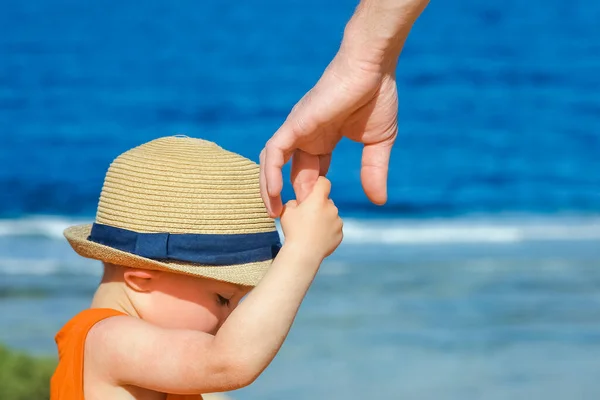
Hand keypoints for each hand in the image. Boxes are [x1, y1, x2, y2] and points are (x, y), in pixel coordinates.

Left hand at [260, 48, 398, 216]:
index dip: (310, 193)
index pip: (311, 172)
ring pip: (273, 163)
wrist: (373, 69)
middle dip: (291, 197)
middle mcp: (307, 136)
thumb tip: (379, 201)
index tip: (314, 215)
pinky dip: (271, 173)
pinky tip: (275, 194)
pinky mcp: (295, 124)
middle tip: (291, 221)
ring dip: (270, 188)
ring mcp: (299, 130)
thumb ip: (374, 171)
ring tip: (274, 212)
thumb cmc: (377, 97)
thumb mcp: (378, 144)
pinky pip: (274, 152)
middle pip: (290, 171)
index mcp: (325, 140)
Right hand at [279, 177, 342, 260]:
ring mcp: (338, 221)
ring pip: (331, 215)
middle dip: (319, 205)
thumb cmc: (293, 230)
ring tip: (312, 229)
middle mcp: (331, 208)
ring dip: (324, 218)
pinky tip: (318, 237)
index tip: (313, 189)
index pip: (324, 182)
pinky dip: (328, 230)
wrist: (304, 253)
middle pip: (327, 201)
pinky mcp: (340, 234)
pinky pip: (334, 228)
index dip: (319, 184)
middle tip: (308, 216)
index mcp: (318, 199)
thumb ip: (294, 202)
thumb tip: (299, 203)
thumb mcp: (286, 211)